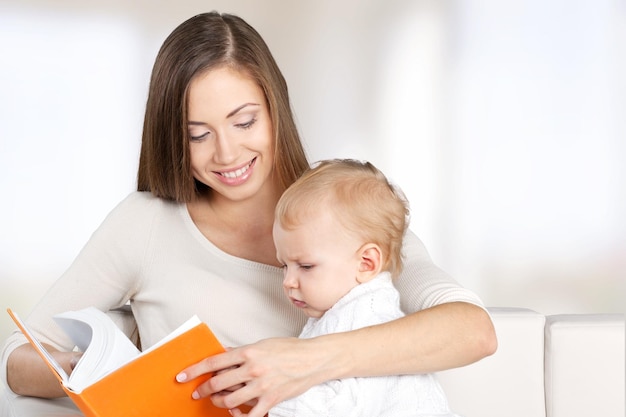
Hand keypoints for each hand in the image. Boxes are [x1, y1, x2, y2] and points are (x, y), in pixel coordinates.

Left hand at [176, 337, 330, 416]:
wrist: (313, 359)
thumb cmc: (290, 350)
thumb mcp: (263, 344)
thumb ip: (241, 352)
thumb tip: (223, 355)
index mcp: (249, 352)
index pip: (214, 362)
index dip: (194, 370)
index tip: (182, 376)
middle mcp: (253, 369)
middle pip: (217, 383)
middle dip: (203, 389)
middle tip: (197, 392)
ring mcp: (261, 386)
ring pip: (229, 400)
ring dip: (218, 402)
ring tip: (216, 400)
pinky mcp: (270, 400)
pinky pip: (249, 415)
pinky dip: (238, 416)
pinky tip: (234, 413)